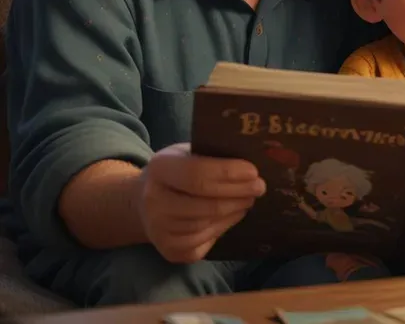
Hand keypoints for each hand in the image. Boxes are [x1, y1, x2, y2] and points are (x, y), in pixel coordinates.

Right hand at [138, 143, 265, 262]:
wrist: (145, 201)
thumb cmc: (177, 170)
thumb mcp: (187, 153)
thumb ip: (212, 155)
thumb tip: (251, 158)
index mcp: (159, 169)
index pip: (197, 175)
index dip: (229, 174)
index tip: (254, 171)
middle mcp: (154, 202)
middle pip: (207, 203)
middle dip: (239, 194)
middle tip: (260, 186)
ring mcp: (160, 230)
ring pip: (208, 223)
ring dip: (235, 210)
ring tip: (248, 199)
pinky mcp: (171, 251)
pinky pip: (205, 241)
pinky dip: (225, 226)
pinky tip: (234, 214)